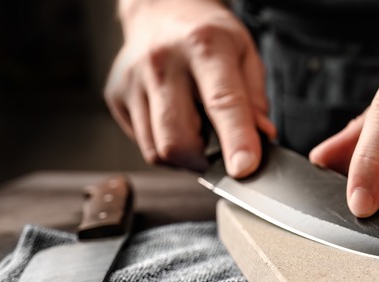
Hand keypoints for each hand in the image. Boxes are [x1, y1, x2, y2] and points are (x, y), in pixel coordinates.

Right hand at [104, 0, 275, 176]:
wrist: (160, 11)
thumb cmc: (208, 35)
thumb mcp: (245, 54)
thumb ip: (255, 99)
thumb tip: (262, 138)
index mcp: (203, 46)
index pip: (222, 102)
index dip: (236, 140)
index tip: (244, 169)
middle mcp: (161, 62)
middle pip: (177, 140)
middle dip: (204, 161)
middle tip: (221, 154)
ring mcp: (133, 81)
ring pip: (157, 150)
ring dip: (185, 158)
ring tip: (199, 134)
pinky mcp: (116, 97)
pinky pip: (143, 143)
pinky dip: (165, 147)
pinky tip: (176, 124)